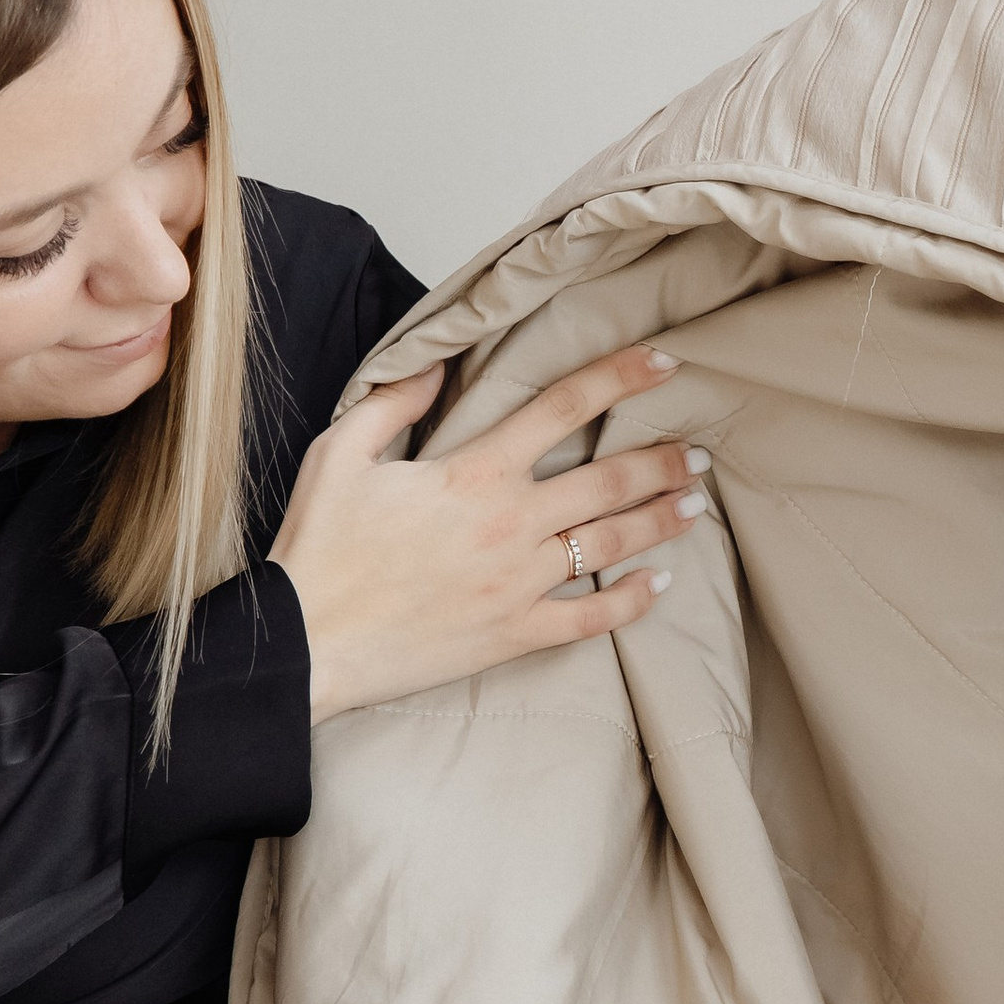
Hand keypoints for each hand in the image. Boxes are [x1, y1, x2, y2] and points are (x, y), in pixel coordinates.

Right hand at [273, 344, 710, 722]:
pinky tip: (657, 587)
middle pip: (608, 481)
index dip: (620, 378)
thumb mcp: (339, 455)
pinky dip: (630, 604)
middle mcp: (510, 524)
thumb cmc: (318, 550)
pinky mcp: (514, 633)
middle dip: (661, 462)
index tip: (663, 365)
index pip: (564, 407)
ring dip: (659, 522)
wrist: (305, 640)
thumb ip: (392, 403)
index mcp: (473, 473)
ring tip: (694, 506)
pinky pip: (590, 619)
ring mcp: (519, 583)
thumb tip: (436, 363)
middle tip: (697, 453)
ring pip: (611, 545)